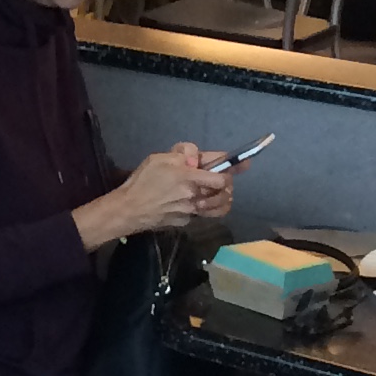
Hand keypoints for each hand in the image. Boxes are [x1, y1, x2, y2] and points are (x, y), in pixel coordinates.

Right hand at [75, 144, 234, 250]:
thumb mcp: (158, 158)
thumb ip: (182, 154)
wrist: (130, 209)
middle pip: (224, 190)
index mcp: (189, 178)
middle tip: (220, 177)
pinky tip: (199, 202)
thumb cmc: (142, 180)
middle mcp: (195, 196)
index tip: (246, 163)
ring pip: (220, 205)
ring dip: (222, 197)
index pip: (221, 175)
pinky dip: (206, 207)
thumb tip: (196, 159)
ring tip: (217, 191)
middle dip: (226, 182)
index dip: (234, 167)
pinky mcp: (187, 221)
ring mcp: (193, 211)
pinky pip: (204, 213)